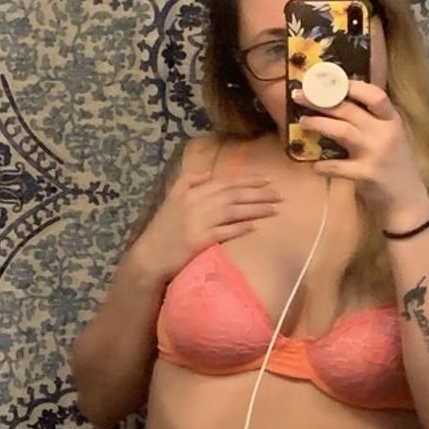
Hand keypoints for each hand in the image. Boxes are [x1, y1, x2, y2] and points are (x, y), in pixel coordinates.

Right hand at [131, 172, 280, 283]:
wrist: (150, 255)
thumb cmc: (163, 229)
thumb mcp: (171, 198)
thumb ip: (188, 181)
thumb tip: (209, 173)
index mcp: (192, 191)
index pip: (226, 182)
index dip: (248, 181)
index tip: (267, 180)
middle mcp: (197, 203)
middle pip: (233, 195)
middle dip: (259, 193)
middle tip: (279, 194)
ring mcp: (198, 221)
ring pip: (233, 211)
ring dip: (255, 209)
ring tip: (274, 209)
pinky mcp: (199, 240)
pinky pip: (224, 231)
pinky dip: (240, 228)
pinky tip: (255, 226)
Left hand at [297, 81, 428, 223]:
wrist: (407, 201)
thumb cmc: (395, 166)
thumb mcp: (391, 137)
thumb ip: (373, 120)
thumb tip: (342, 100)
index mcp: (392, 121)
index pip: (375, 95)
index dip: (351, 86)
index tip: (328, 82)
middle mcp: (385, 133)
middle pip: (349, 110)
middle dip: (321, 101)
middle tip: (300, 96)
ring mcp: (376, 154)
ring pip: (342, 131)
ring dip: (319, 124)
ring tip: (303, 122)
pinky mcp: (366, 175)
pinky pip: (338, 166)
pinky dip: (323, 166)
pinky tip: (313, 165)